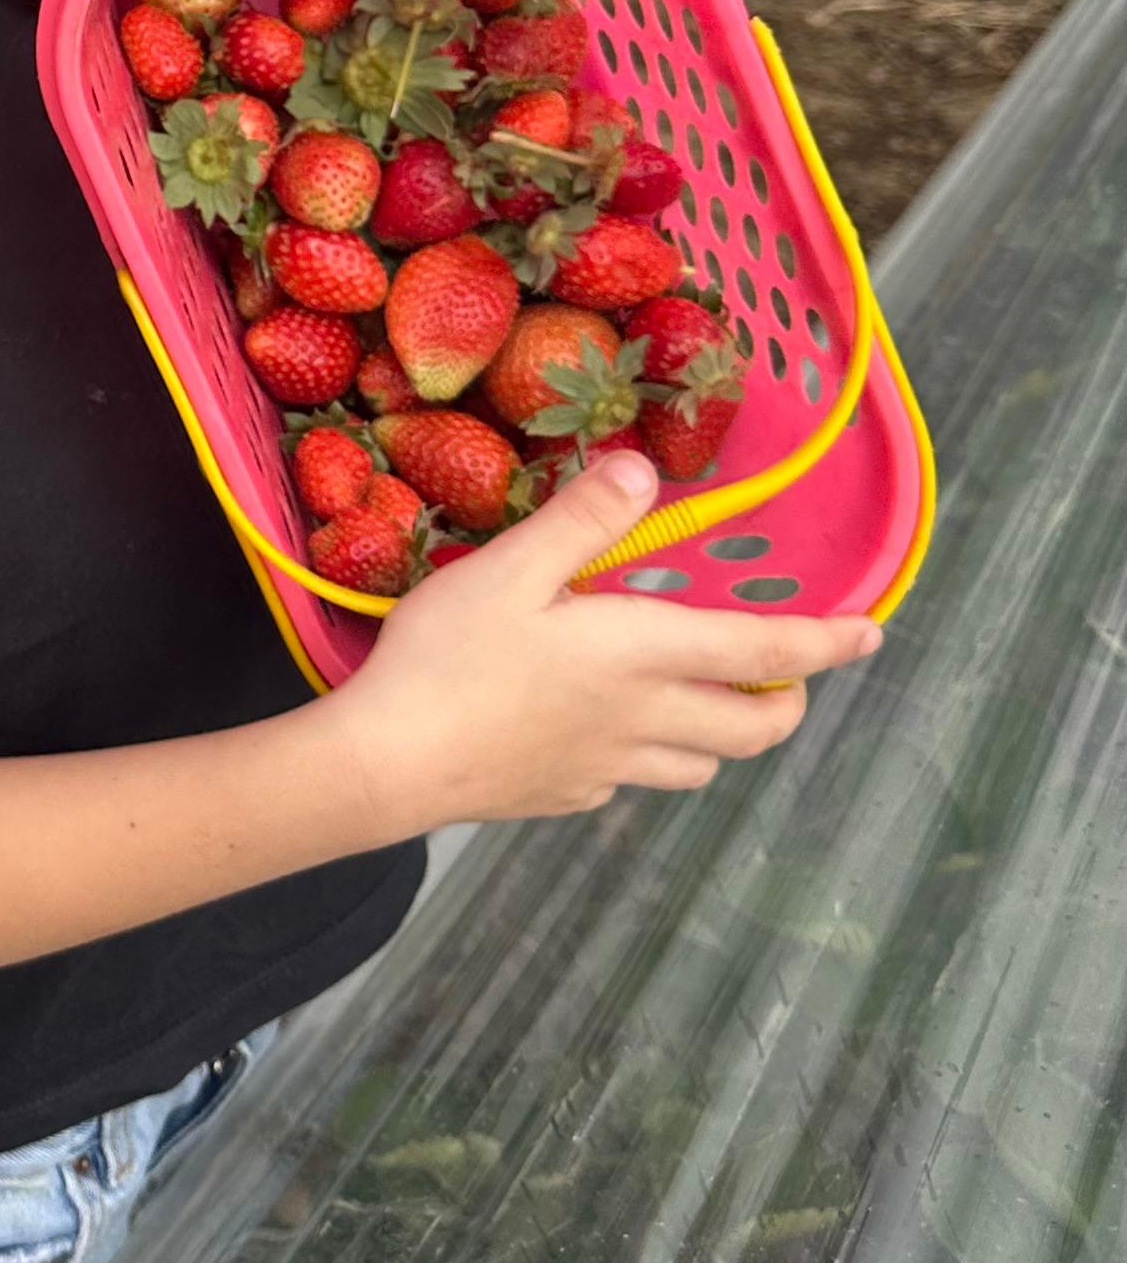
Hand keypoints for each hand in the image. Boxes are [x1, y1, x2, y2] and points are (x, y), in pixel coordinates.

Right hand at [336, 451, 882, 837]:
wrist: (390, 763)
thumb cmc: (448, 656)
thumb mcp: (510, 568)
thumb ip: (582, 519)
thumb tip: (645, 467)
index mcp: (639, 654)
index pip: (761, 653)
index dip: (825, 643)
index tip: (871, 634)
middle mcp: (642, 718)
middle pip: (751, 729)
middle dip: (786, 703)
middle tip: (787, 674)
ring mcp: (606, 767)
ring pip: (701, 764)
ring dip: (724, 734)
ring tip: (704, 699)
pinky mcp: (566, 795)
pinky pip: (634, 780)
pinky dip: (649, 756)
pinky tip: (608, 732)